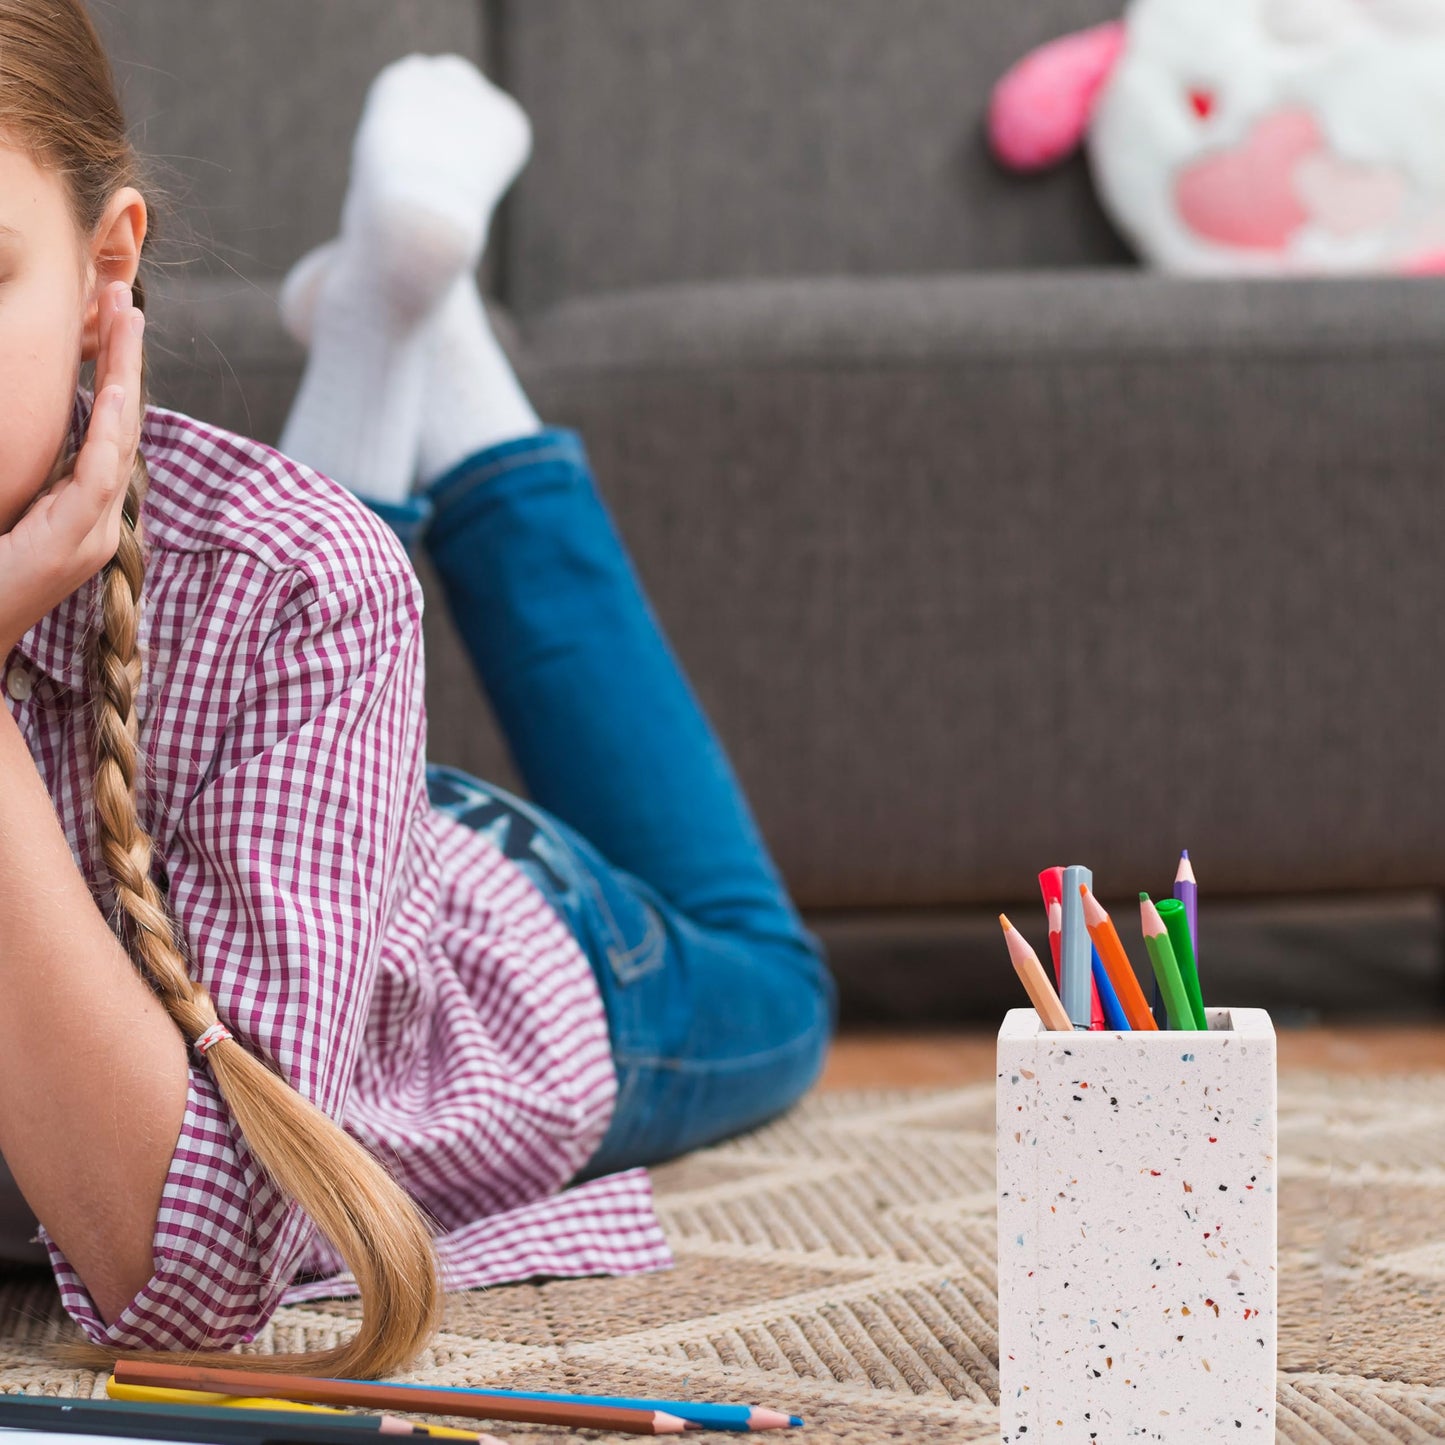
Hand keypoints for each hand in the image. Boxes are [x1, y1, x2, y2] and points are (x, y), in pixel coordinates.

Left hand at [0, 280, 145, 658]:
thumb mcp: (4, 515)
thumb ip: (26, 482)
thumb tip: (30, 435)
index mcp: (79, 510)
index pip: (105, 433)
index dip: (111, 376)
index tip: (111, 320)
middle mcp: (97, 519)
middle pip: (122, 426)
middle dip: (123, 360)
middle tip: (124, 299)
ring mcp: (92, 534)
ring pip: (118, 442)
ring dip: (123, 377)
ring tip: (125, 320)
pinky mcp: (74, 544)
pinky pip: (98, 477)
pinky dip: (110, 433)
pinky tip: (115, 393)